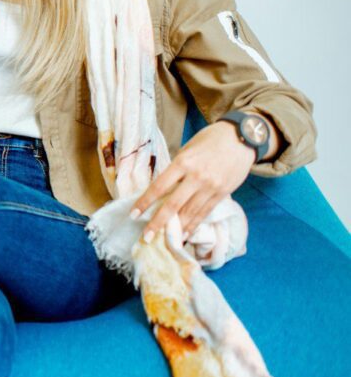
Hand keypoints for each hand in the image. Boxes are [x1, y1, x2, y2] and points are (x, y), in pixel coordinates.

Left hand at [130, 121, 255, 242]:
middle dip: (158, 222)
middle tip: (147, 236)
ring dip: (177, 228)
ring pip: (190, 212)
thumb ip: (177, 167)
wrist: (242, 137)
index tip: (134, 214)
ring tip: (165, 239)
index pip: (159, 186)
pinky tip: (186, 234)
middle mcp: (196, 177)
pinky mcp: (223, 193)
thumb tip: (165, 186)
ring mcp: (211, 187)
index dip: (145, 202)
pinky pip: (206, 212)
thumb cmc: (210, 139)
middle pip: (173, 205)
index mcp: (183, 162)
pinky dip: (194, 224)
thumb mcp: (188, 148)